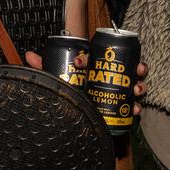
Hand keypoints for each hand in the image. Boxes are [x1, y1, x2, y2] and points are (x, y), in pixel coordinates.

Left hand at [22, 54, 148, 115]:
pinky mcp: (120, 105)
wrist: (70, 115)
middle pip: (126, 67)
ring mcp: (117, 90)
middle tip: (136, 69)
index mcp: (94, 66)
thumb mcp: (57, 77)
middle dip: (134, 66)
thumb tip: (29, 55)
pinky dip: (136, 106)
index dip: (89, 57)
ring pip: (134, 84)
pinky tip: (136, 108)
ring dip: (140, 85)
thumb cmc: (68, 89)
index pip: (96, 57)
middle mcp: (109, 76)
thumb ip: (43, 66)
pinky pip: (133, 104)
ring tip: (138, 89)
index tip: (80, 61)